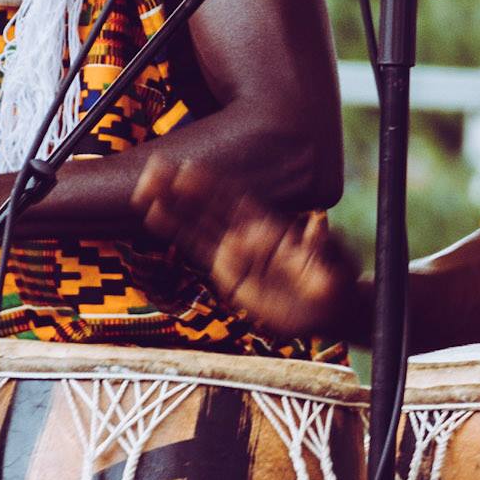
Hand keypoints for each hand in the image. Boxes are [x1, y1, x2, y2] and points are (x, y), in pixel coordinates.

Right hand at [134, 157, 359, 337]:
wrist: (329, 310)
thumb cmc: (336, 284)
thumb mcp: (335, 266)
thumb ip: (324, 247)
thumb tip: (319, 223)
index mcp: (273, 227)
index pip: (237, 201)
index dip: (213, 186)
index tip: (187, 169)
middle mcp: (250, 234)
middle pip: (210, 206)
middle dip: (182, 189)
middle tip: (153, 168)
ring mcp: (237, 251)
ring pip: (198, 224)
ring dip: (172, 205)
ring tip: (143, 188)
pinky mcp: (228, 272)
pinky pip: (197, 249)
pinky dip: (176, 231)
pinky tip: (154, 215)